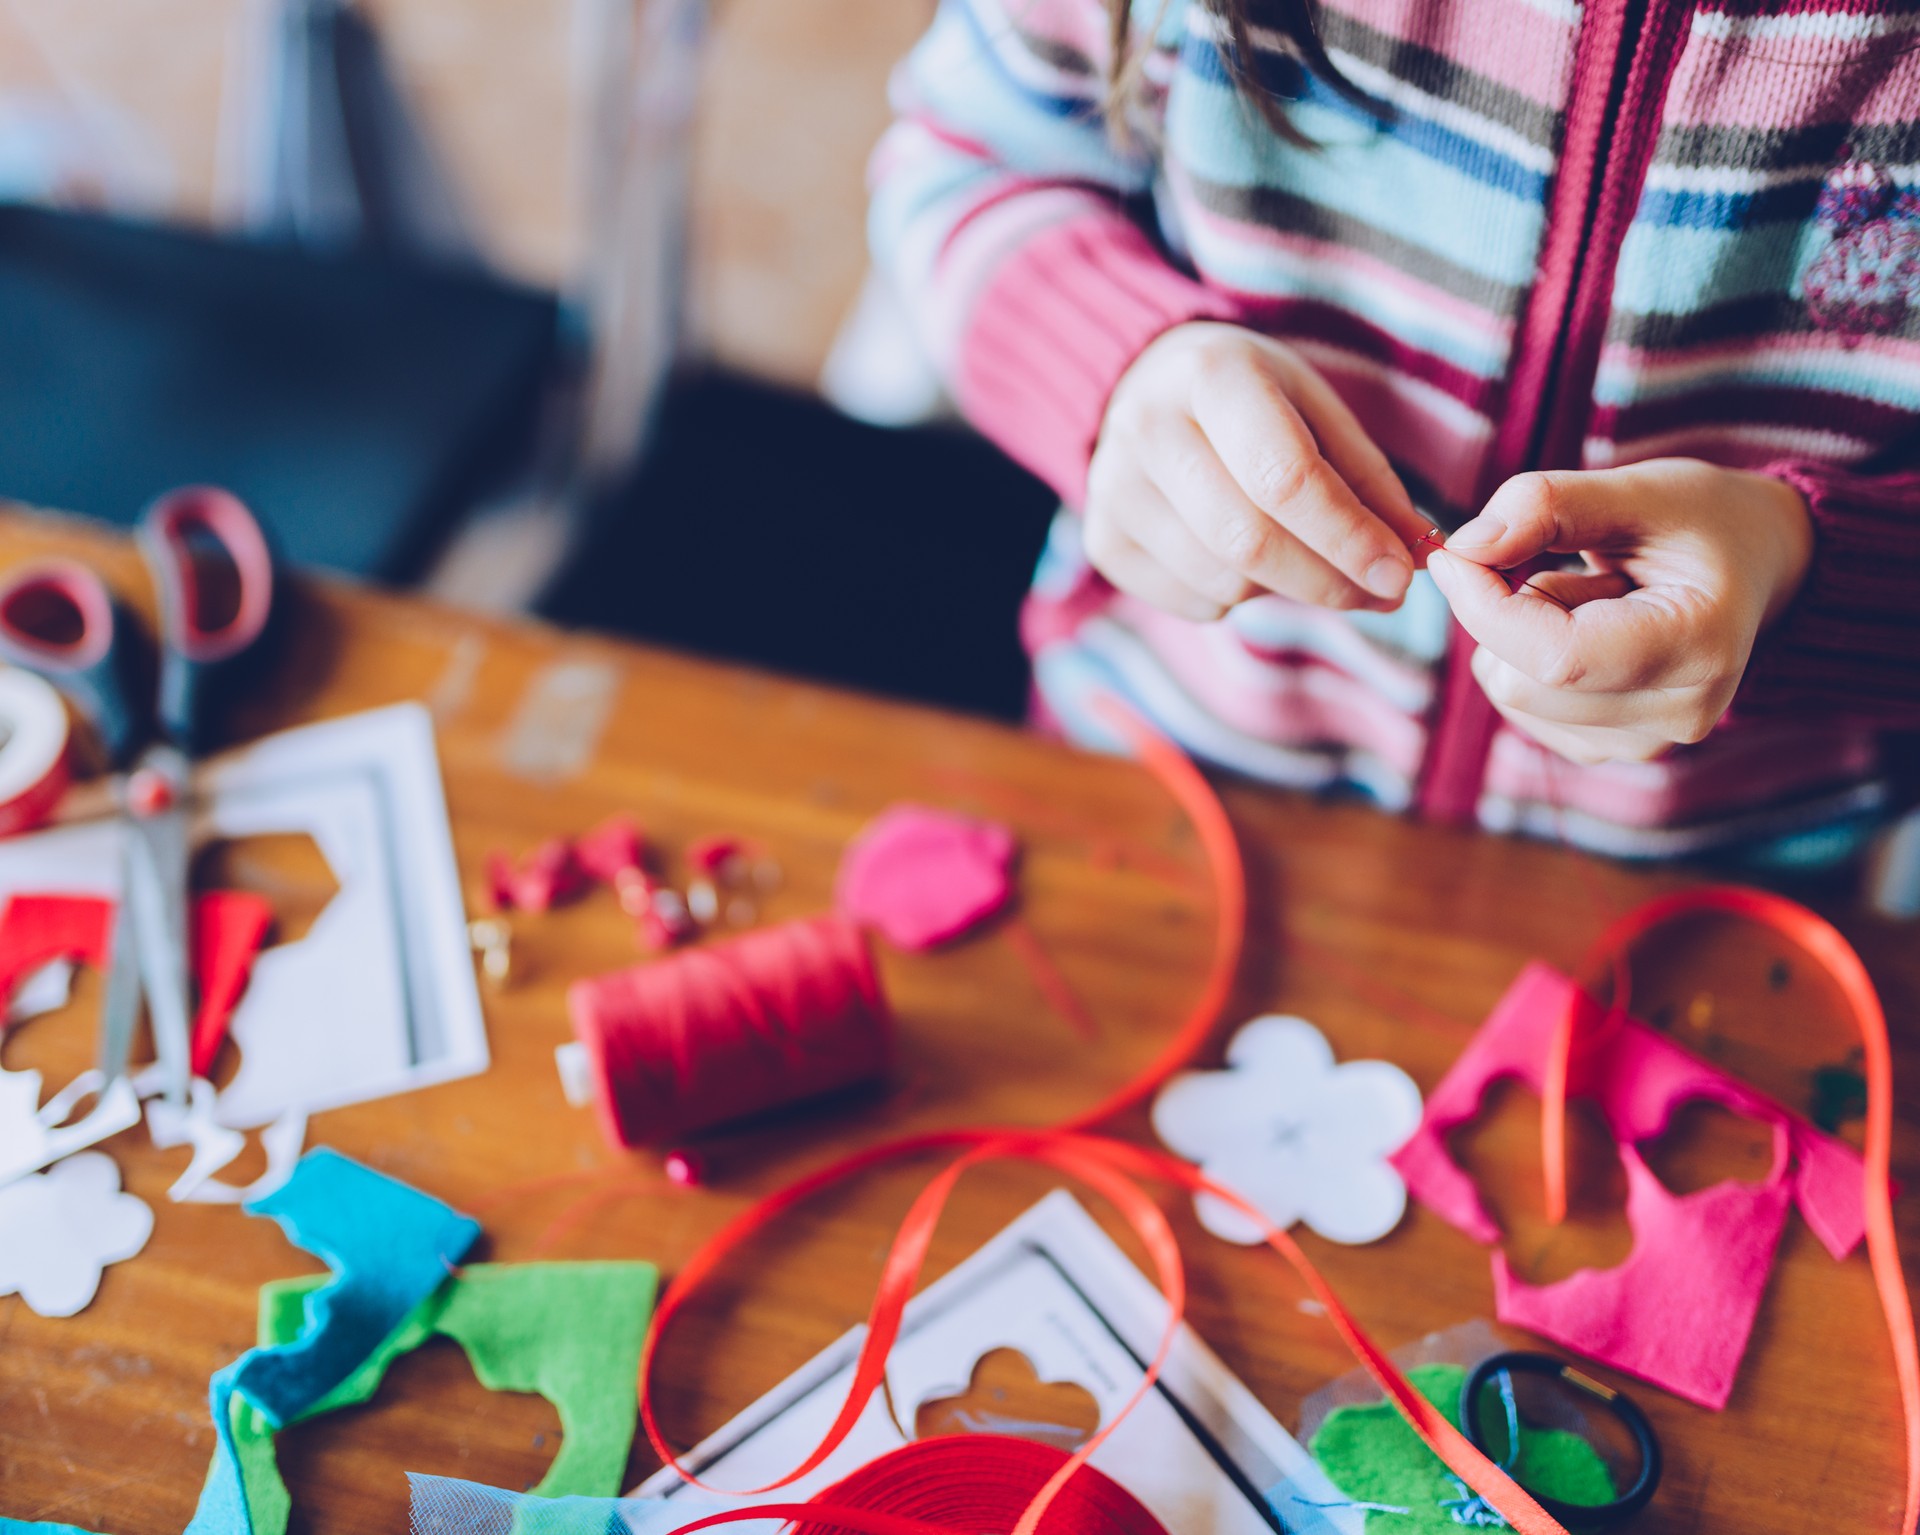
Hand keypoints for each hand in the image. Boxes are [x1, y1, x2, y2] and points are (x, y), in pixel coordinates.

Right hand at [1083, 322, 1430, 621]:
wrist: (1146, 389)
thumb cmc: (1252, 399)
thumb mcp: (1316, 410)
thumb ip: (1367, 483)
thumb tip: (1411, 561)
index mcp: (1210, 374)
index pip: (1284, 477)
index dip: (1349, 537)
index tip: (1400, 575)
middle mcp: (1146, 428)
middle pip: (1249, 542)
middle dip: (1329, 582)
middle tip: (1379, 593)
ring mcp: (1112, 489)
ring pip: (1224, 582)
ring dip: (1287, 588)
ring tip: (1303, 555)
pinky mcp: (1103, 541)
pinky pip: (1195, 604)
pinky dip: (1240, 598)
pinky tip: (1242, 556)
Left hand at [1426, 458, 1813, 764]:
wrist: (1755, 564)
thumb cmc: (1702, 520)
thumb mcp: (1639, 489)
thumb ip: (1549, 505)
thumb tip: (1465, 548)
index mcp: (1699, 649)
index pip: (1556, 657)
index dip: (1485, 605)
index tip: (1454, 554)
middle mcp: (1677, 715)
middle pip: (1520, 682)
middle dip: (1503, 612)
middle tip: (1550, 560)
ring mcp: (1645, 743)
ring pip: (1512, 696)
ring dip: (1517, 635)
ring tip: (1588, 594)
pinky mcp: (1611, 748)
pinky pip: (1521, 706)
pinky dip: (1526, 659)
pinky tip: (1585, 627)